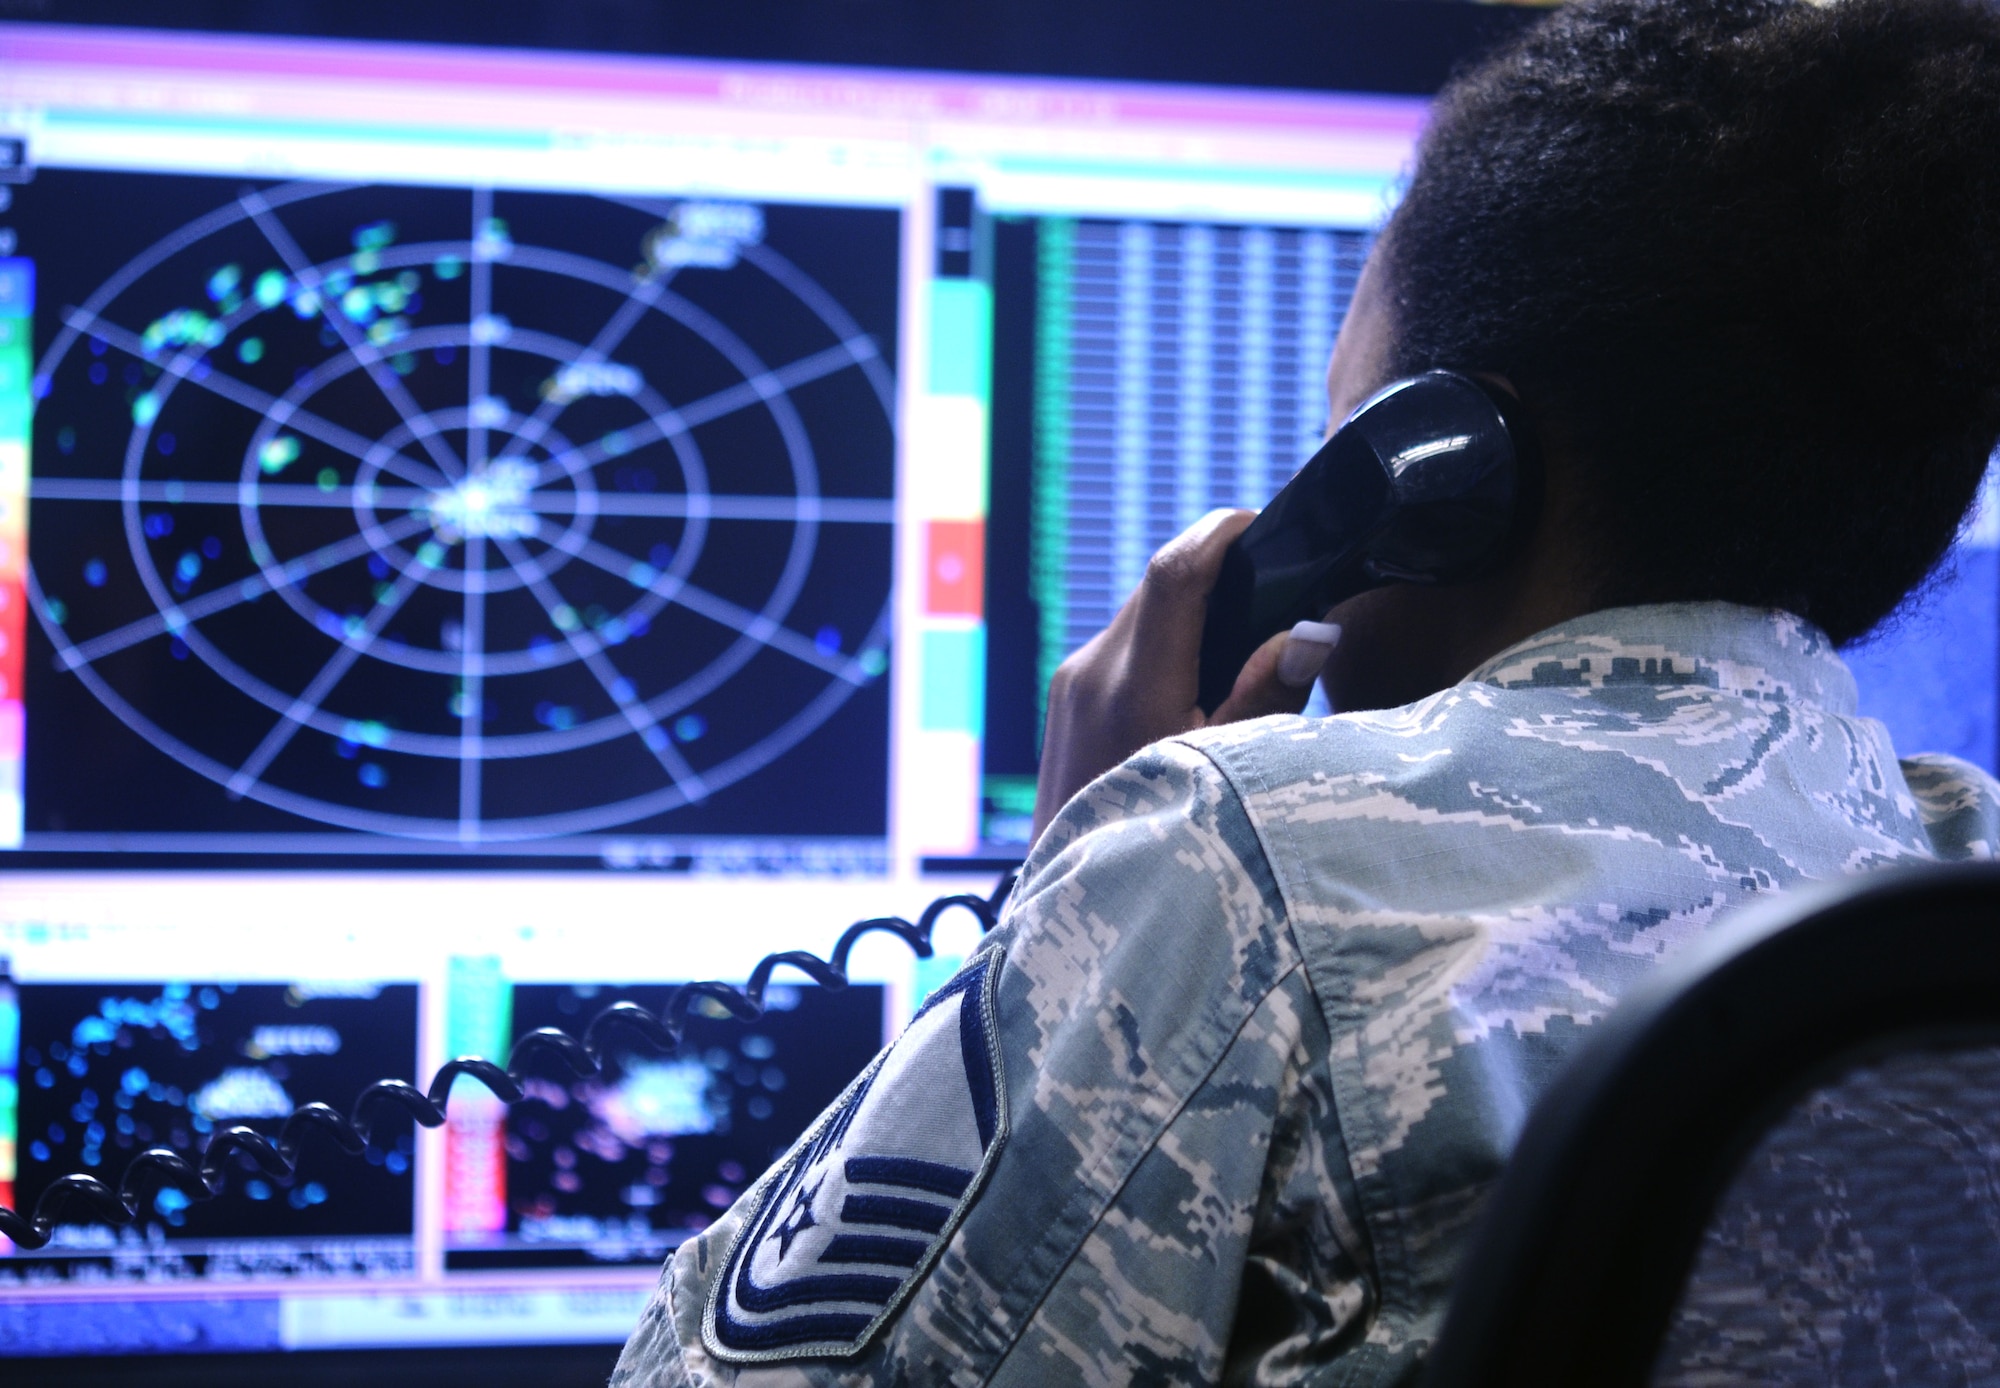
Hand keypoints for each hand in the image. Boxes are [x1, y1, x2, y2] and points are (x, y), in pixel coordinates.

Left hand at [1031, 508, 1341, 841]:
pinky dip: (1165, 641)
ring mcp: (1073, 682)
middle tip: (1274, 576)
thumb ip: (1269, 695)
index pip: (1176, 569)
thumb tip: (1311, 628)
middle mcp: (1094, 669)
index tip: (1263, 522)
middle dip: (1216, 570)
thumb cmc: (1164, 841)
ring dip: (1190, 609)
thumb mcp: (1230, 770)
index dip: (1221, 531)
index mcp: (1135, 682)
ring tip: (1245, 631)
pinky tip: (1201, 675)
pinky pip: (1123, 645)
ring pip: (1140, 612)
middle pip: (1160, 583)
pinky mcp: (1066, 697)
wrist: (1075, 903)